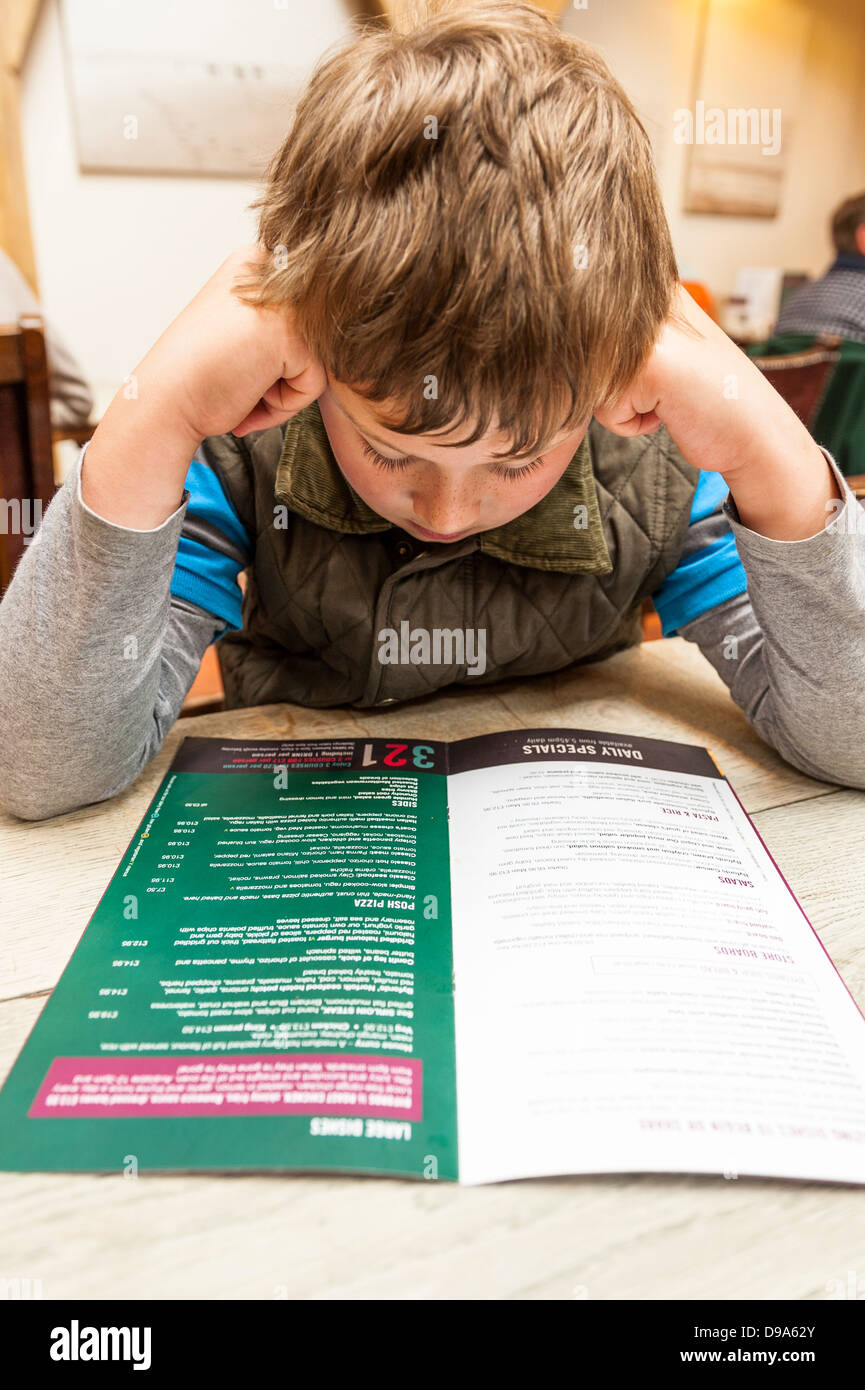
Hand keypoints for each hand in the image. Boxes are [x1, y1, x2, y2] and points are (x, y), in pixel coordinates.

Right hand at [143, 244, 326, 440]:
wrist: (163, 400)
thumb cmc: (196, 375)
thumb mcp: (242, 327)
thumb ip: (279, 319)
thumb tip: (334, 330)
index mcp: (255, 262)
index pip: (304, 320)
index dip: (274, 356)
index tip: (235, 360)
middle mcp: (270, 269)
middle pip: (314, 339)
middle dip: (282, 373)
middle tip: (236, 376)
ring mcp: (281, 299)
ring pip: (317, 362)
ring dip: (283, 390)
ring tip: (240, 384)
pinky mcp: (289, 334)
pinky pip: (313, 385)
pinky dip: (283, 404)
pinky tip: (245, 392)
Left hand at [594, 283, 839, 539]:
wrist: (752, 429)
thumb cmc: (702, 394)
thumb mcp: (659, 345)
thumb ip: (613, 331)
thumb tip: (547, 323)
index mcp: (648, 285)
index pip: (579, 323)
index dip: (604, 361)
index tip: (650, 370)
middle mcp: (647, 297)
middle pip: (580, 358)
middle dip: (612, 387)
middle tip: (662, 386)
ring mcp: (646, 329)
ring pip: (589, 384)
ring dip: (621, 406)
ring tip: (665, 396)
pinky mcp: (647, 365)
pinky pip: (607, 411)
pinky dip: (631, 424)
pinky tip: (669, 409)